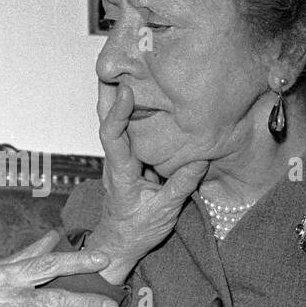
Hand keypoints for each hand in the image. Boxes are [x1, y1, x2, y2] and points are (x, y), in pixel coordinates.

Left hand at [89, 81, 208, 283]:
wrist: (118, 244)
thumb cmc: (136, 231)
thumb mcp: (163, 212)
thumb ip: (180, 185)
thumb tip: (200, 159)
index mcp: (120, 172)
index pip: (113, 136)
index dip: (118, 112)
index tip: (126, 90)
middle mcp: (115, 162)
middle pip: (105, 121)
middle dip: (107, 92)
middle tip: (112, 62)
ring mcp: (118, 161)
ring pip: (112, 124)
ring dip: (115, 98)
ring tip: (123, 69)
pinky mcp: (125, 163)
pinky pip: (123, 133)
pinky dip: (126, 113)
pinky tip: (136, 97)